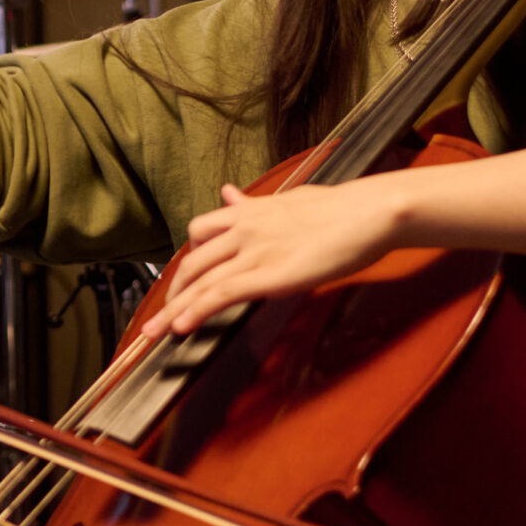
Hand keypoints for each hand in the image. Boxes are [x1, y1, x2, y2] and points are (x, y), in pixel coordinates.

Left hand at [141, 178, 407, 338]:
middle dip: (172, 292)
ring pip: (200, 282)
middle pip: (192, 262)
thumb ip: (254, 204)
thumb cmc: (341, 208)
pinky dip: (198, 311)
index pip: (200, 233)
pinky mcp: (271, 274)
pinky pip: (223, 293)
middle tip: (160, 317)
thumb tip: (229, 192)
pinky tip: (182, 327)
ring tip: (154, 333)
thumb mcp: (288, 199)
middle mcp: (243, 230)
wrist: (371, 211)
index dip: (186, 261)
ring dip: (172, 310)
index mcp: (248, 212)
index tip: (180, 282)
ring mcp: (255, 251)